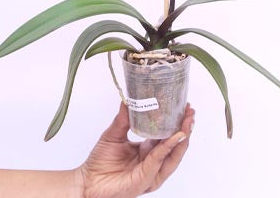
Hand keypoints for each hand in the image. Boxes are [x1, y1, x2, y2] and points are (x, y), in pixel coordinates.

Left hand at [78, 102, 194, 197]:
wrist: (87, 181)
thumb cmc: (100, 162)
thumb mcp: (114, 133)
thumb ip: (124, 117)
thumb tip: (129, 98)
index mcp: (148, 150)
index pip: (168, 135)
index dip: (176, 122)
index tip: (184, 107)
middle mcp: (153, 162)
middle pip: (175, 145)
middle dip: (185, 128)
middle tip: (191, 112)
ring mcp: (151, 172)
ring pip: (173, 155)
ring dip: (182, 138)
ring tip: (188, 122)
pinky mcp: (146, 179)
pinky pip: (159, 161)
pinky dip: (168, 148)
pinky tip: (174, 136)